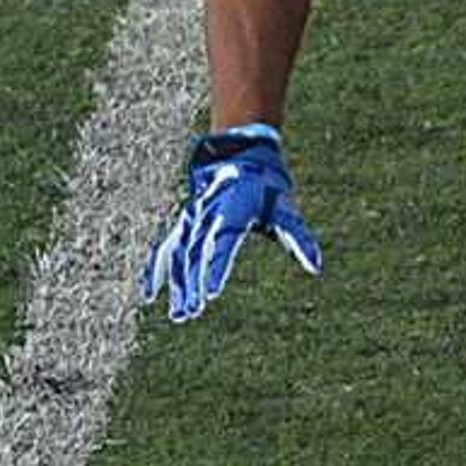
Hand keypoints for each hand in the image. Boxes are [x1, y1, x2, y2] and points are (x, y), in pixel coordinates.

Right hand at [144, 124, 323, 321]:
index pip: (224, 243)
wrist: (240, 152)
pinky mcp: (186, 222)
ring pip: (180, 253)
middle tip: (193, 311)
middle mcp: (208, 214)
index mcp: (234, 210)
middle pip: (197, 252)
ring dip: (177, 284)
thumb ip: (298, 238)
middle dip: (193, 283)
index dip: (217, 267)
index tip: (212, 292)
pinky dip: (157, 269)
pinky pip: (168, 247)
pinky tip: (150, 293)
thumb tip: (316, 267)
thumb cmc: (267, 185)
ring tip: (179, 313)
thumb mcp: (285, 208)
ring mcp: (193, 218)